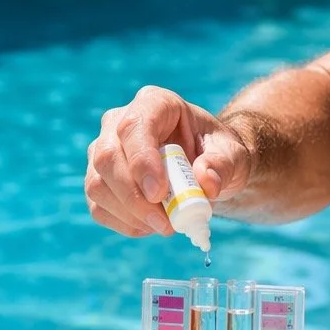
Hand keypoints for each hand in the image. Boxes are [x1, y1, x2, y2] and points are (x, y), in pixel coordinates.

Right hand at [84, 85, 251, 236]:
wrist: (207, 166)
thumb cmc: (217, 153)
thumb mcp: (232, 154)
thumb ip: (223, 165)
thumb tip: (206, 183)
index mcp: (154, 103)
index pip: (134, 126)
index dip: (141, 161)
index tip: (158, 193)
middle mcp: (119, 122)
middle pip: (107, 156)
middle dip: (133, 196)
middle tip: (166, 223)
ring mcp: (103, 151)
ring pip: (97, 184)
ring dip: (130, 214)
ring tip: (166, 226)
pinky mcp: (100, 180)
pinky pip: (99, 206)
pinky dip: (125, 223)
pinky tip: (151, 226)